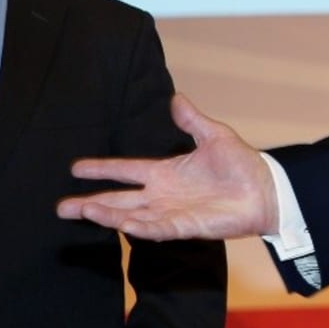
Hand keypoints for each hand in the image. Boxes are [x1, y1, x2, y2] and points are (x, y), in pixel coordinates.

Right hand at [58, 94, 276, 240]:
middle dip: (91, 203)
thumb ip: (191, 120)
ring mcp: (172, 212)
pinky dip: (139, 227)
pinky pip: (158, 229)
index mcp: (166, 172)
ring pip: (131, 215)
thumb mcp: (214, 136)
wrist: (266, 190)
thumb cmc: (242, 165)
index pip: (126, 171)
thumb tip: (176, 98)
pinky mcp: (186, 226)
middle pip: (120, 199)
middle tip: (61, 206)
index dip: (102, 170)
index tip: (76, 168)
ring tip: (81, 211)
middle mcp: (163, 195)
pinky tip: (120, 225)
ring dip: (107, 215)